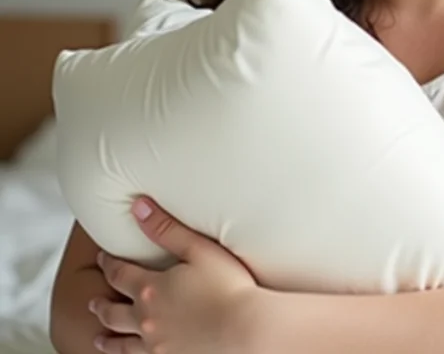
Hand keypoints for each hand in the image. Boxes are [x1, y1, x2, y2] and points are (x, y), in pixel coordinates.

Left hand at [89, 198, 274, 353]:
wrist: (246, 329)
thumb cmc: (229, 286)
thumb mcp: (198, 249)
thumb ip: (166, 228)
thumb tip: (138, 207)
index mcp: (151, 289)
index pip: (120, 275)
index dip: (109, 264)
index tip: (103, 258)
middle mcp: (146, 320)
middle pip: (113, 312)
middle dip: (102, 304)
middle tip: (93, 301)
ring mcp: (156, 346)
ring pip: (121, 343)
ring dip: (107, 338)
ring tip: (99, 338)